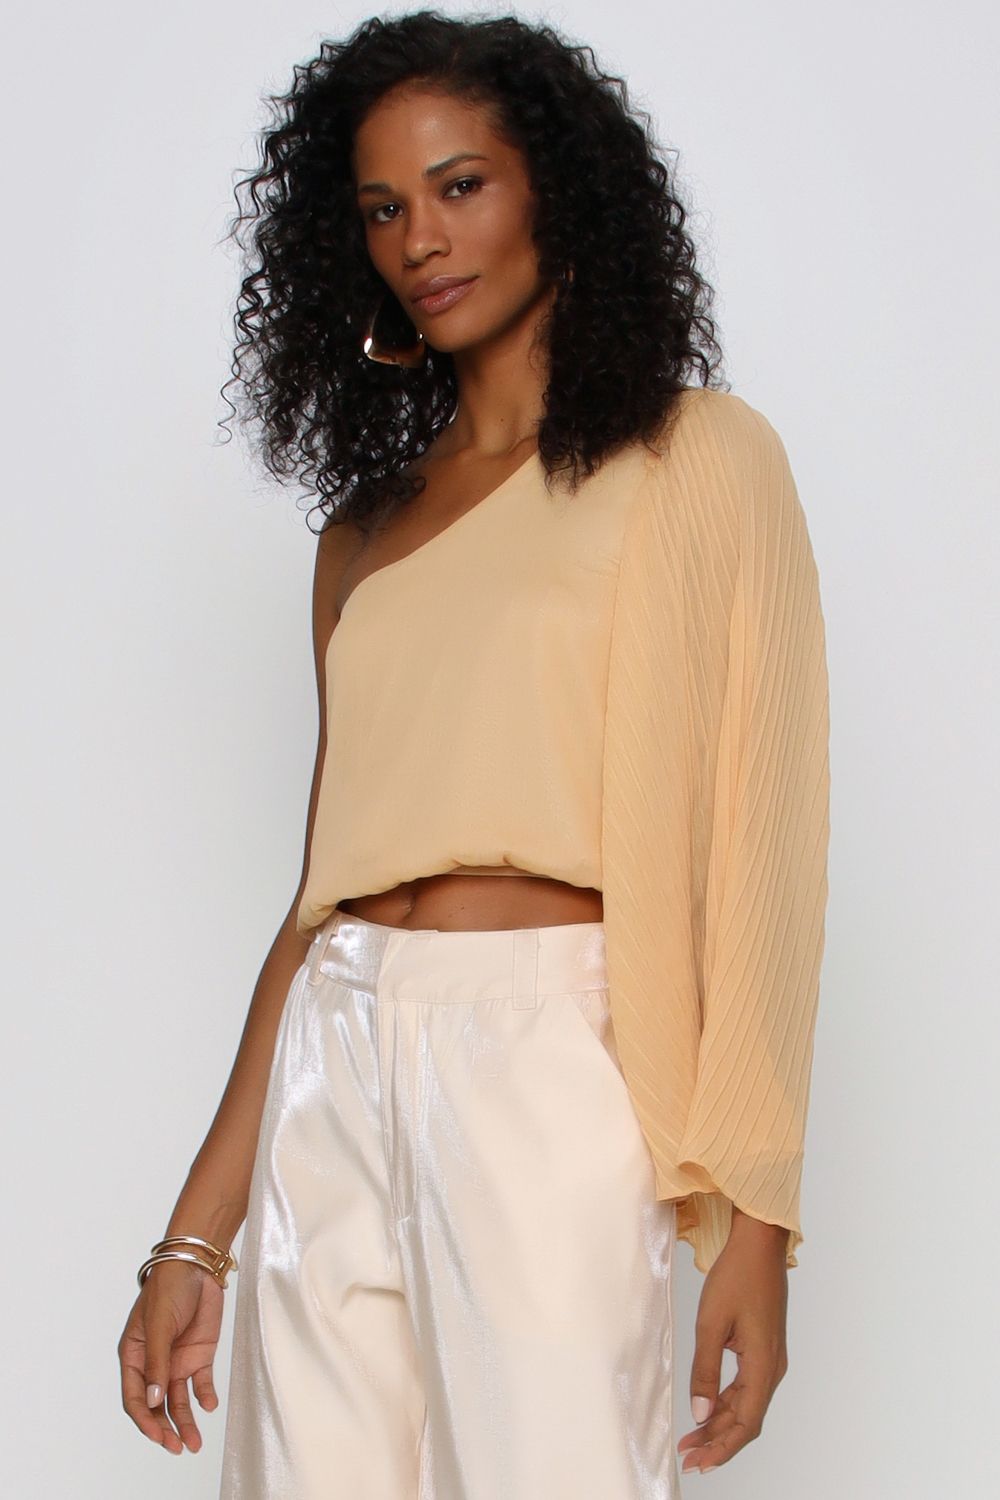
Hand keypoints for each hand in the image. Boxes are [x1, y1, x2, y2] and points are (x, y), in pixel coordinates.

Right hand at [118, 1260, 223, 1454]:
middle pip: (157, 1405)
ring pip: (178, 1400)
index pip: (134, 1398)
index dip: (145, 1419)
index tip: (159, 1436)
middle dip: (165, 1428)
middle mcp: (154, 1363)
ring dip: (185, 1421)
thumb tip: (153, 1402)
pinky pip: (200, 1383)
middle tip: (178, 1447)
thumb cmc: (169, 1289)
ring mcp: (177, 1360)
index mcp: (134, 1356)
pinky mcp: (199, 1354)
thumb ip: (157, 1363)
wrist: (198, 1266)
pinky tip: (209, 1405)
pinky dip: (204, 1396)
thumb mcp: (159, 1325)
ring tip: (194, 1444)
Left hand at [677, 1211, 788, 1474]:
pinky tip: (707, 1409)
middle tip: (688, 1456)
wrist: (759, 1243)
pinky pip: (746, 1387)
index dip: (721, 1447)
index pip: (745, 1423)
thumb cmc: (737, 1276)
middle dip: (718, 1441)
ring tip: (692, 1439)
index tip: (697, 1462)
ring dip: (720, 1423)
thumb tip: (699, 1413)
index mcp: (763, 1365)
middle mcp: (772, 1367)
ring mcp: (770, 1358)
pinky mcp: (763, 1348)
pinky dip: (726, 1403)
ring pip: (746, 1404)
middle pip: (747, 1419)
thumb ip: (705, 1370)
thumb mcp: (711, 1322)